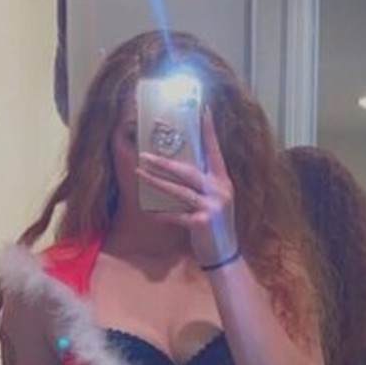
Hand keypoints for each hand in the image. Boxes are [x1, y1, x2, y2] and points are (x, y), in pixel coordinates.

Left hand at [136, 105, 237, 267]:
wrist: (224, 254)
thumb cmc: (215, 224)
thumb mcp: (214, 199)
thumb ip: (203, 183)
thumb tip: (180, 166)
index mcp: (222, 181)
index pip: (214, 150)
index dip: (208, 131)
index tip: (202, 110)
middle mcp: (220, 190)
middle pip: (189, 170)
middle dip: (165, 161)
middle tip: (145, 153)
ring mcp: (213, 206)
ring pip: (180, 190)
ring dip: (158, 182)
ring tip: (140, 173)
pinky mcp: (203, 222)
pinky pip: (178, 215)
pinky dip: (164, 214)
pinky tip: (152, 212)